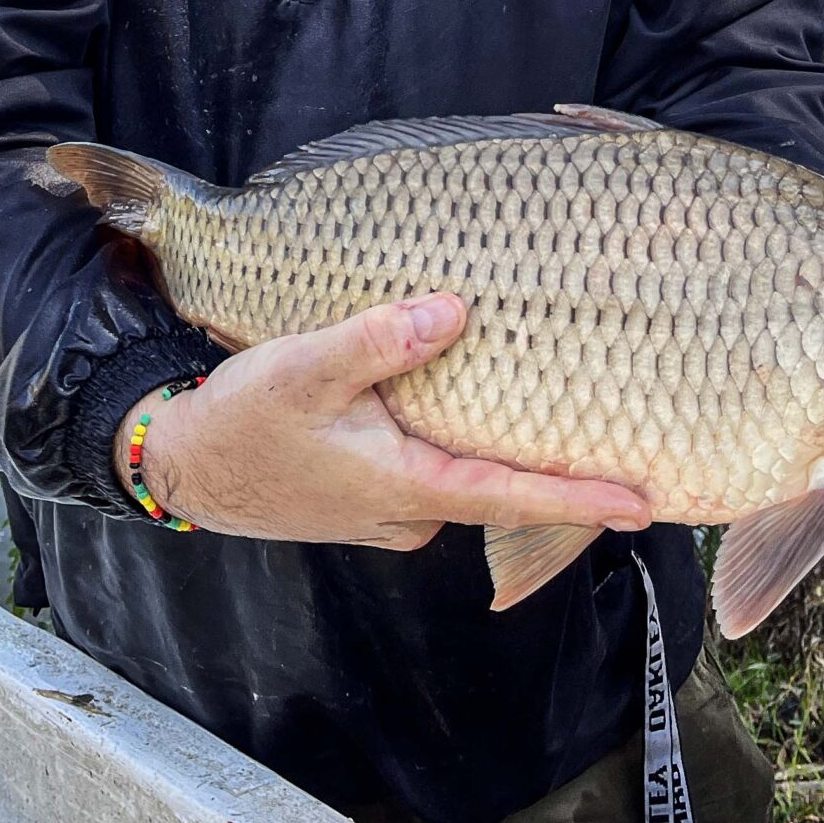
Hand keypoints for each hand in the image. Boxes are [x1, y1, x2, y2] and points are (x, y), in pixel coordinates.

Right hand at [116, 293, 653, 548]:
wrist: (178, 464)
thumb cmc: (240, 421)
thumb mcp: (303, 367)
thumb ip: (379, 340)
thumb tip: (453, 311)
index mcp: (407, 485)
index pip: (514, 496)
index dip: (582, 500)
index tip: (644, 504)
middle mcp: (408, 510)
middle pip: (500, 490)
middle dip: (556, 471)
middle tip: (624, 446)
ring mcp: (387, 511)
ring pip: (464, 480)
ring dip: (502, 454)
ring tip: (555, 416)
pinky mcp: (366, 498)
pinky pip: (431, 474)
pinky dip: (458, 447)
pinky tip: (462, 409)